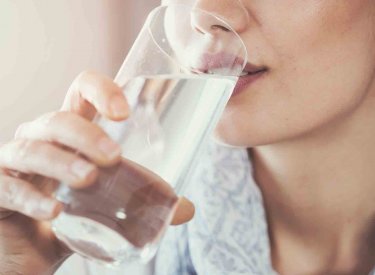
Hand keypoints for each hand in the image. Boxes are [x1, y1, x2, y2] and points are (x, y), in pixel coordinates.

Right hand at [0, 71, 194, 273]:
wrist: (29, 256)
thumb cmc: (70, 221)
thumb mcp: (106, 208)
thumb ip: (140, 204)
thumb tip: (185, 209)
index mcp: (69, 137)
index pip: (80, 94)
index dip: (100, 90)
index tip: (124, 111)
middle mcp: (40, 142)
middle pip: (58, 120)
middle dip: (85, 134)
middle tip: (113, 157)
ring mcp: (13, 165)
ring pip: (32, 148)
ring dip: (62, 162)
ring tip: (88, 179)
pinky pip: (7, 186)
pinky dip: (30, 197)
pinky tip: (54, 211)